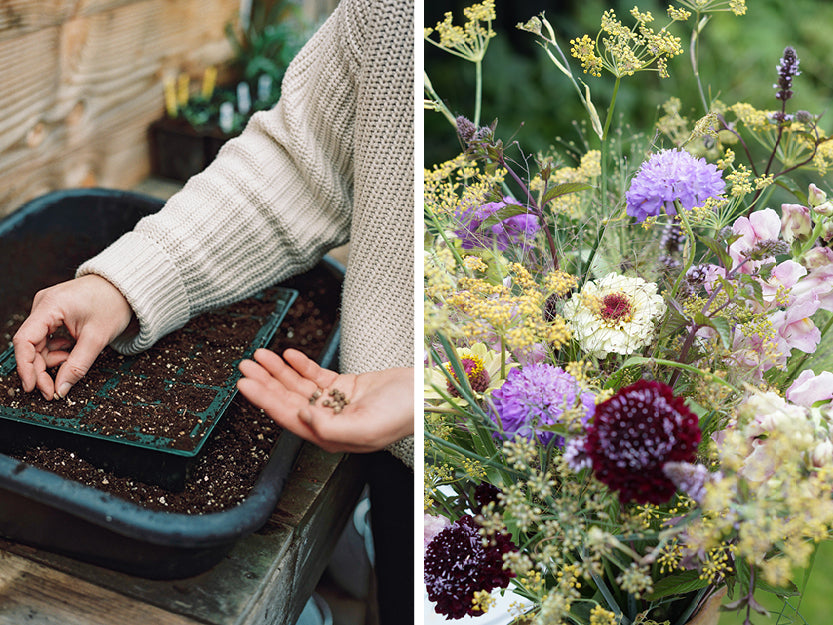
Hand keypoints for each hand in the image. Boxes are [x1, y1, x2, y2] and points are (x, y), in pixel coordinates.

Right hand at [12, 274, 133, 399]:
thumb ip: (78, 365)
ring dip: (51, 359)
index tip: (32, 387)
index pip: (24, 340)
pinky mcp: (54, 313)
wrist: (126, 287)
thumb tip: (61, 388)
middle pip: (29, 345)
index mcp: (50, 306)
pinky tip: (71, 350)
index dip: (25, 367)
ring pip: (38, 343)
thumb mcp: (98, 338)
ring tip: (71, 360)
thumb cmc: (114, 303)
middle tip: (55, 389)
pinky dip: (56, 349)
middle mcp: (43, 305)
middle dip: (41, 369)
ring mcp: (47, 308)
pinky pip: (46, 337)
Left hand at [237, 348, 413, 452]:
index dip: (264, 400)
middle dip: (265, 382)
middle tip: (245, 366)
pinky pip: (316, 376)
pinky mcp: (345, 387)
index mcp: (330, 436)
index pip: (287, 416)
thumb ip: (330, 426)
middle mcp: (328, 421)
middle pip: (287, 400)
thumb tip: (302, 416)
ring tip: (260, 355)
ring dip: (278, 370)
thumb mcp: (365, 426)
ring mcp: (336, 403)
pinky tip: (289, 355)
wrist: (425, 396)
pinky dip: (301, 365)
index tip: (245, 385)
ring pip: (298, 386)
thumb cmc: (402, 415)